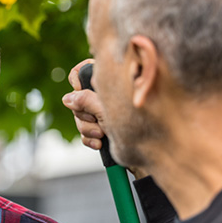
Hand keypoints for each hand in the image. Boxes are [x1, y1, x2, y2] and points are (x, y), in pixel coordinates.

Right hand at [61, 59, 147, 178]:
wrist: (154, 150)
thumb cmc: (141, 123)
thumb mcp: (109, 109)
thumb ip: (86, 101)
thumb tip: (67, 98)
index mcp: (110, 79)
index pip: (81, 72)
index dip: (78, 83)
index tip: (83, 93)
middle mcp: (106, 93)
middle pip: (77, 98)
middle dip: (85, 113)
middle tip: (99, 119)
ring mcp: (104, 111)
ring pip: (79, 117)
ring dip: (88, 128)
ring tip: (103, 133)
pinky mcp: (102, 127)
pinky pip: (84, 132)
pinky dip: (90, 139)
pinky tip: (100, 143)